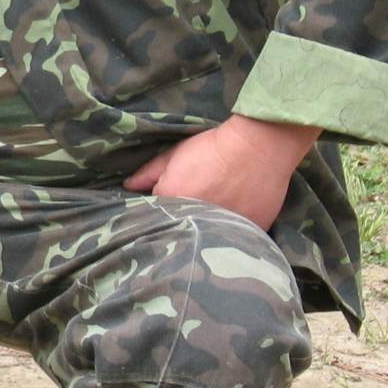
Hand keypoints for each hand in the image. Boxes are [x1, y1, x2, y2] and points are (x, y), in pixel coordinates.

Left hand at [123, 115, 320, 231]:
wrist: (259, 146)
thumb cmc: (213, 148)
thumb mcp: (174, 155)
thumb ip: (148, 173)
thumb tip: (128, 186)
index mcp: (171, 199)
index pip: (155, 216)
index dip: (159, 213)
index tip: (165, 209)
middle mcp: (195, 218)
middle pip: (180, 230)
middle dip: (180, 225)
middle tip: (189, 213)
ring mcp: (223, 228)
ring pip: (206, 239)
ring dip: (204, 232)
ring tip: (212, 218)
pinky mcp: (248, 233)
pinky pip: (233, 241)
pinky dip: (229, 235)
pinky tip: (230, 224)